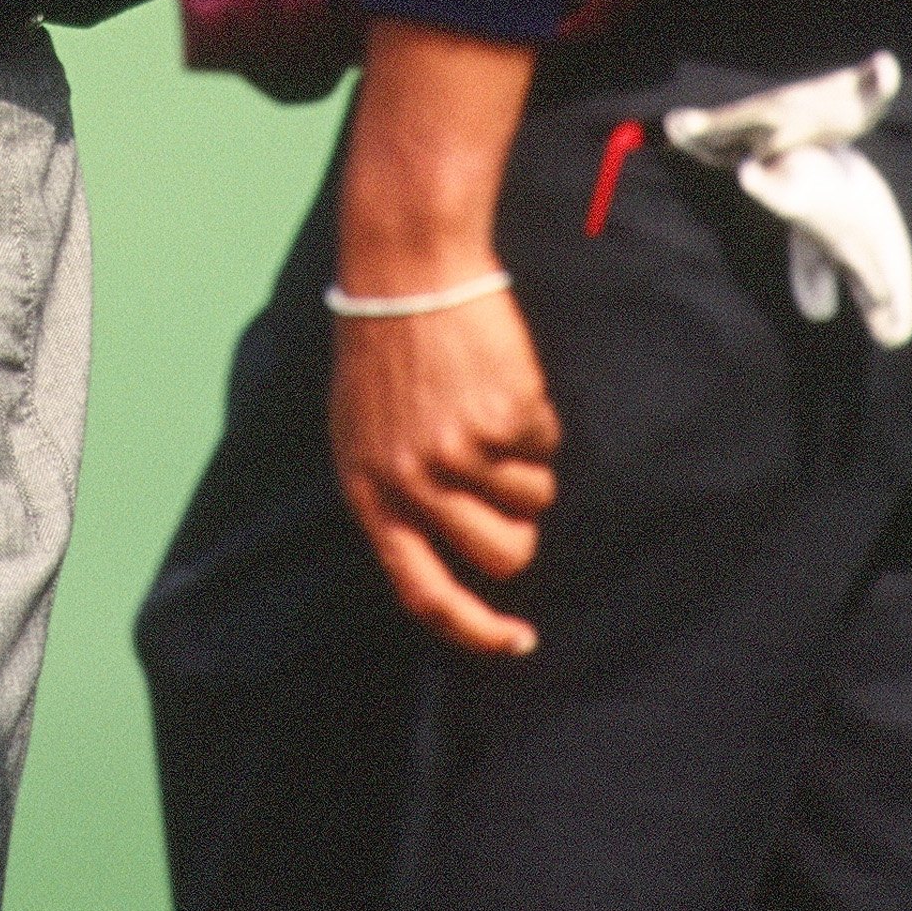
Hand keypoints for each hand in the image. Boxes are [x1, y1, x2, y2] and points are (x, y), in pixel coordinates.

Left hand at [330, 283, 558, 656]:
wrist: (408, 269)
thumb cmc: (385, 350)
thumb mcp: (363, 433)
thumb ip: (395, 496)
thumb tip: (443, 558)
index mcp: (370, 492)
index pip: (423, 594)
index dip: (476, 630)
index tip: (516, 640)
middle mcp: (413, 482)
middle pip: (504, 555)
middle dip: (520, 526)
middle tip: (506, 476)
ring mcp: (460, 451)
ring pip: (535, 499)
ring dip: (527, 462)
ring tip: (488, 407)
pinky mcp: (503, 416)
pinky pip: (548, 445)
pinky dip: (537, 417)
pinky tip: (498, 377)